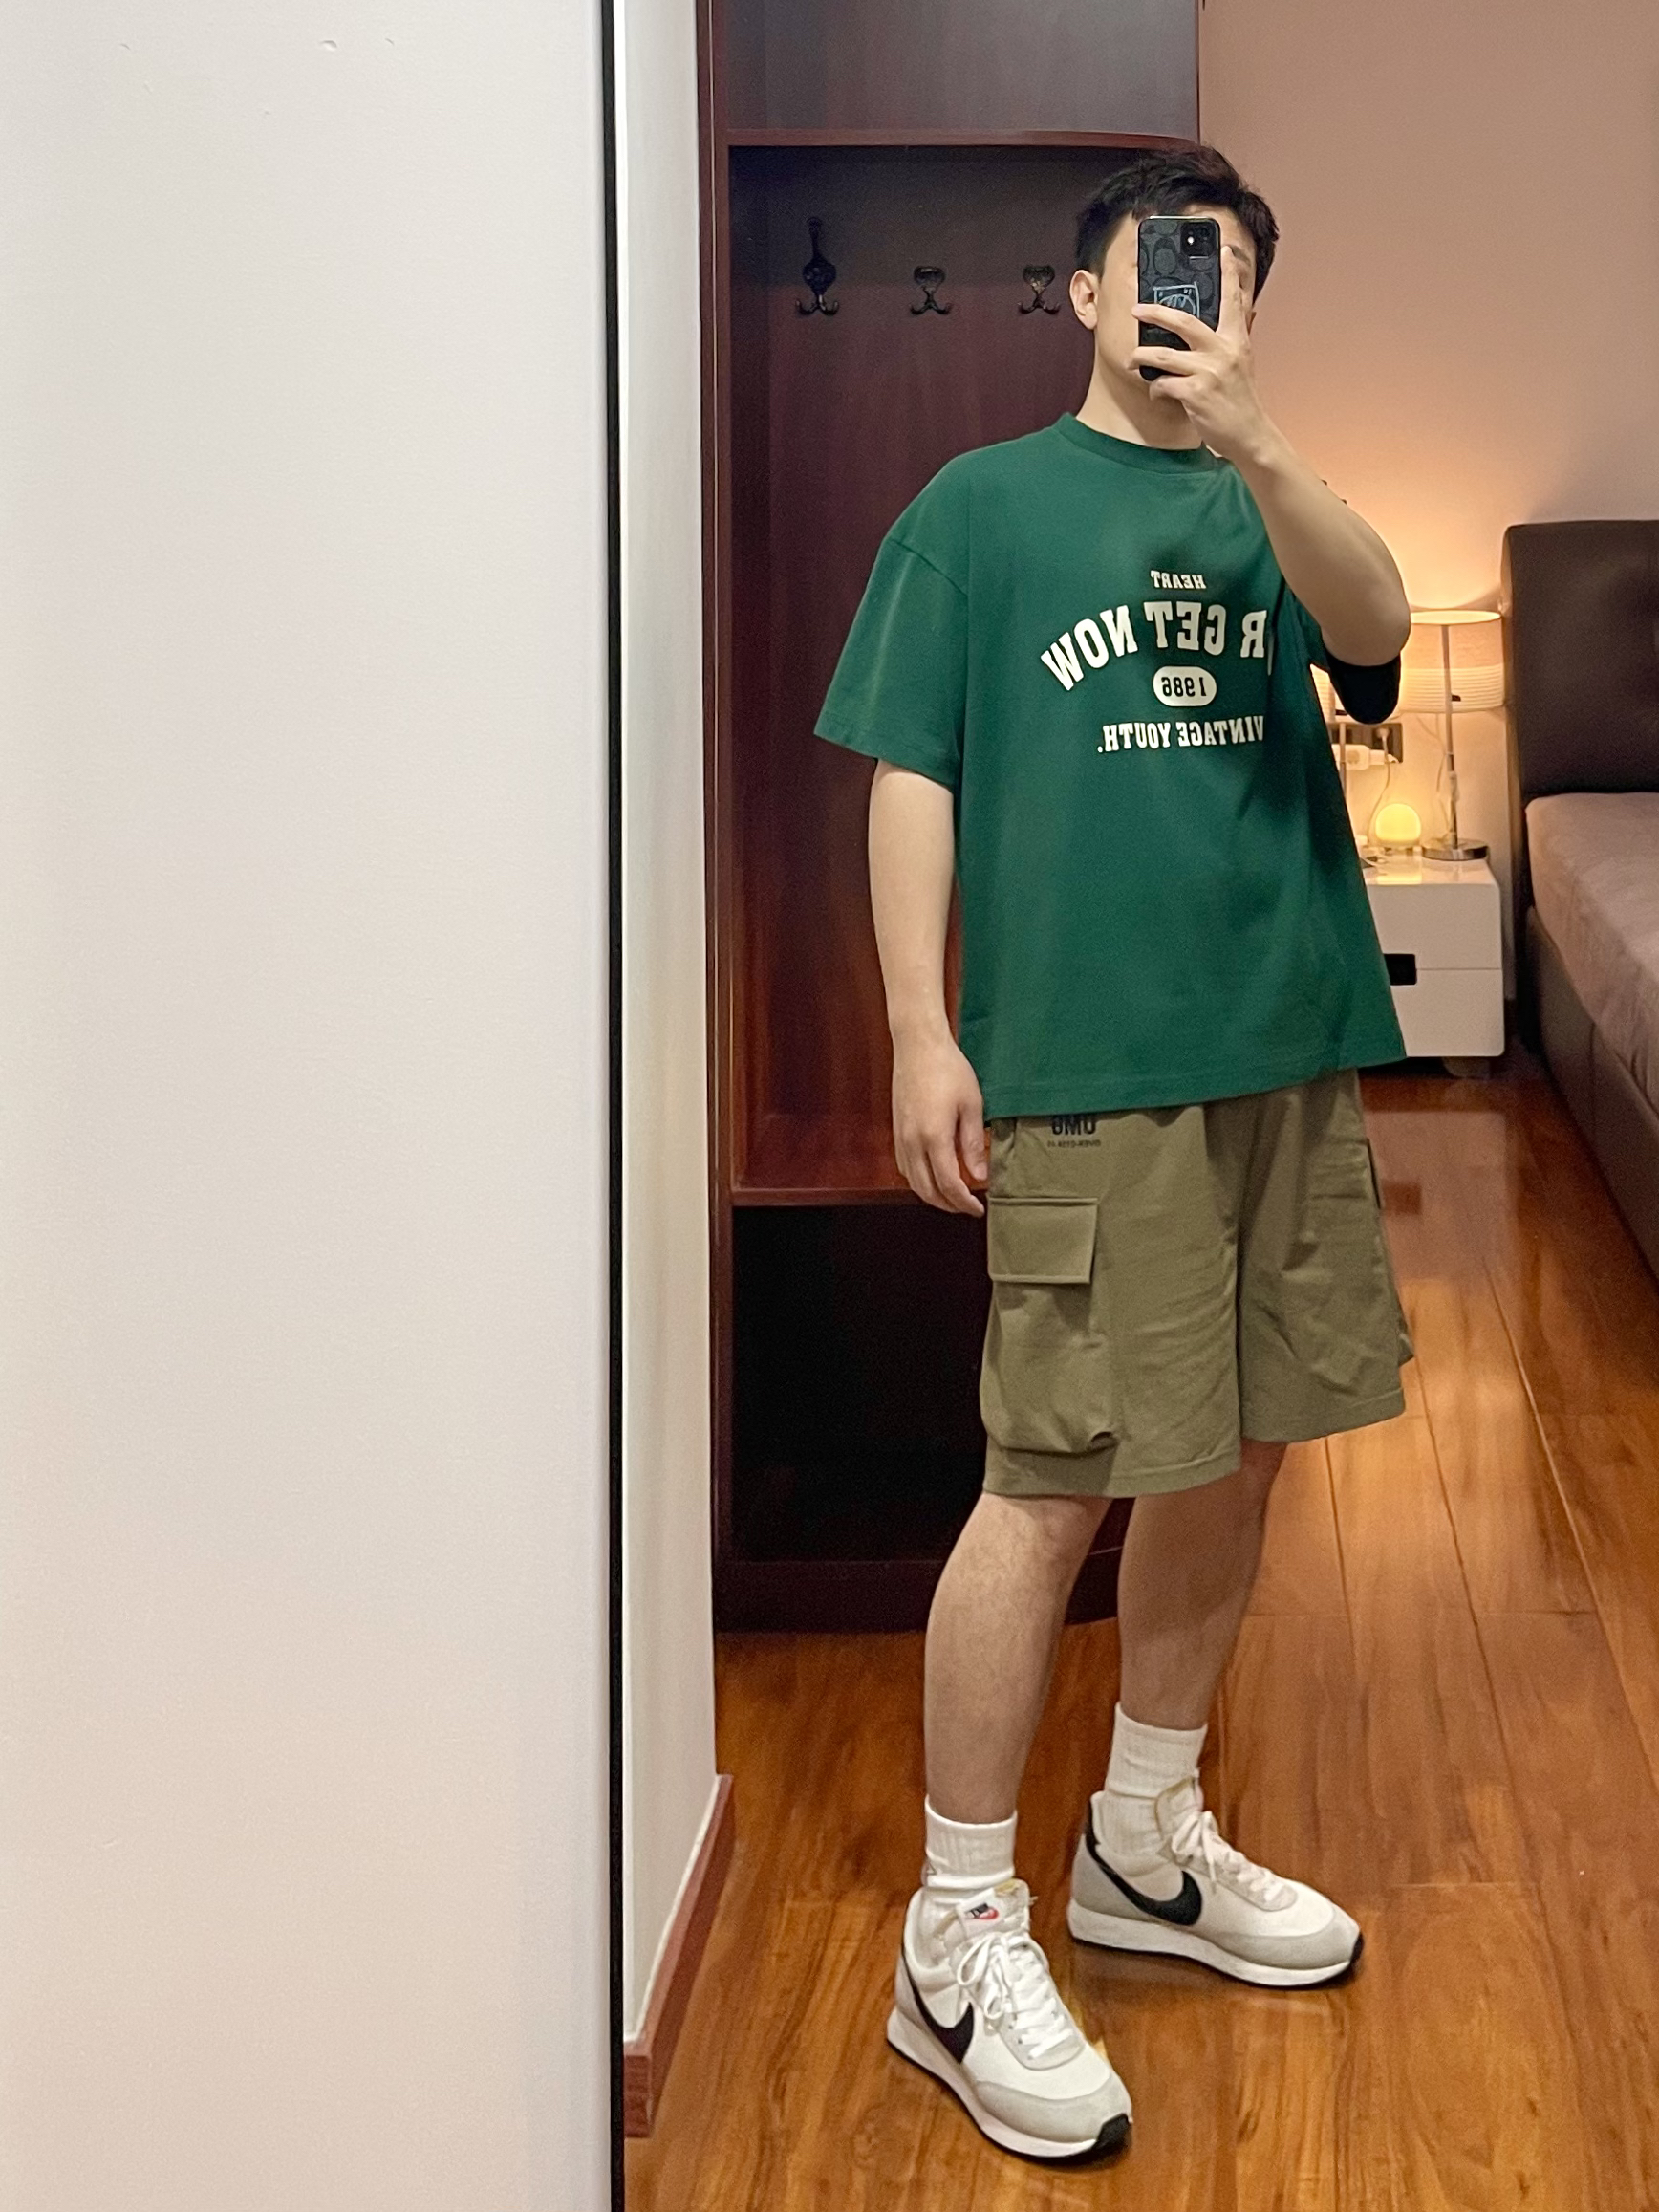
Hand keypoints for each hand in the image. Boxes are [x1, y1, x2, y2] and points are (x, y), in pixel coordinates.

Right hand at [891, 1029, 986, 1214]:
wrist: (918, 1047)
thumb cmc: (948, 1069)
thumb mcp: (972, 1105)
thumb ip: (974, 1143)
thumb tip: (980, 1174)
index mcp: (934, 1137)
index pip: (950, 1185)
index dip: (964, 1202)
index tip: (978, 1208)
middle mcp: (912, 1142)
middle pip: (927, 1191)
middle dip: (948, 1205)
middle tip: (967, 1207)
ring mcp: (901, 1138)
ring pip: (913, 1182)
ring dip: (932, 1195)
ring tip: (953, 1196)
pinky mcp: (896, 1131)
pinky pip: (905, 1168)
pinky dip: (919, 1180)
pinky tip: (933, 1175)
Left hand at [1130, 246, 1274, 465]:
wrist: (1248, 434)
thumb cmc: (1239, 400)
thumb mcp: (1240, 363)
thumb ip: (1228, 341)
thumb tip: (1230, 317)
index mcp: (1237, 340)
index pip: (1234, 300)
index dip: (1228, 274)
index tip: (1221, 250)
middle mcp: (1224, 351)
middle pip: (1184, 322)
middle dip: (1155, 313)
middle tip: (1137, 309)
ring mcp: (1210, 372)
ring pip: (1164, 355)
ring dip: (1142, 357)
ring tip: (1132, 359)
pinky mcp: (1196, 394)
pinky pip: (1163, 384)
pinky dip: (1155, 388)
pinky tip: (1156, 392)